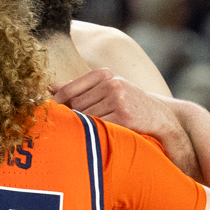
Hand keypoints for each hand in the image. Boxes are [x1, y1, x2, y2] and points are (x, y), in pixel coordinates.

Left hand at [51, 70, 197, 174]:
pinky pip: (99, 127)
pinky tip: (100, 135)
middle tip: (71, 127)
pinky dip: (96, 132)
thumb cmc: (127, 103)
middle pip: (76, 105)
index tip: (51, 113)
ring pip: (86, 117)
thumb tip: (49, 86)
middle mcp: (111, 84)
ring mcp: (118, 99)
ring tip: (88, 131)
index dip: (57, 104)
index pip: (69, 89)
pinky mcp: (124, 116)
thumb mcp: (106, 89)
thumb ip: (79, 88)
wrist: (160, 117)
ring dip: (85, 126)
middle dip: (72, 117)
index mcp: (104, 74)